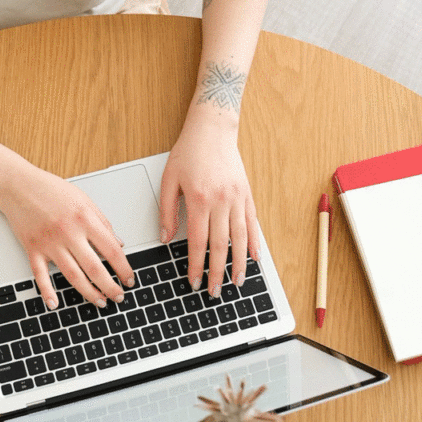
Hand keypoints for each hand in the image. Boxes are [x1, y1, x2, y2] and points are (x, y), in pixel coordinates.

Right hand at [0, 165, 134, 309]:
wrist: (18, 185)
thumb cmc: (50, 189)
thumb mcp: (83, 200)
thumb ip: (102, 222)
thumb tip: (118, 243)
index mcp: (84, 219)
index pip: (111, 250)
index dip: (123, 268)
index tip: (129, 278)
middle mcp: (68, 233)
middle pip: (94, 268)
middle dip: (110, 286)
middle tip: (118, 296)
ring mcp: (49, 243)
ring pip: (72, 275)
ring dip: (88, 292)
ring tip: (100, 301)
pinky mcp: (33, 249)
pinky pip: (40, 275)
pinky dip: (47, 291)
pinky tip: (55, 303)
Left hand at [159, 120, 258, 296]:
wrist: (212, 129)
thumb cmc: (188, 152)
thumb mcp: (169, 180)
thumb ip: (167, 211)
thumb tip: (166, 239)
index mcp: (199, 199)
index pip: (198, 242)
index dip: (196, 265)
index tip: (194, 281)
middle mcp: (221, 201)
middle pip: (221, 245)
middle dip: (217, 272)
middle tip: (214, 292)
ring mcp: (237, 198)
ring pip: (240, 238)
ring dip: (239, 264)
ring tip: (236, 283)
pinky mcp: (247, 194)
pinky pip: (253, 223)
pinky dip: (255, 243)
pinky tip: (254, 258)